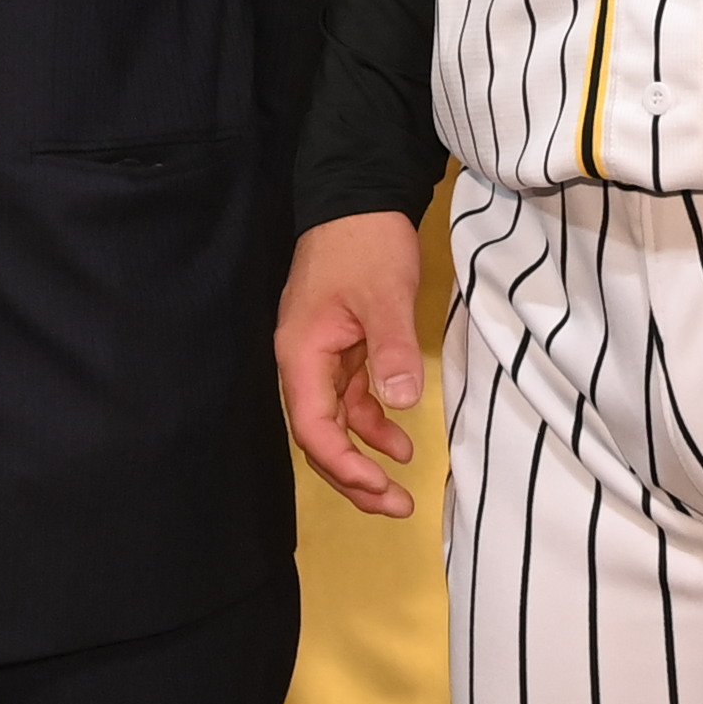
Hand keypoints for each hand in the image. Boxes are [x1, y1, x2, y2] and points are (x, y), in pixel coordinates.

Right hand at [275, 212, 428, 519]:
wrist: (359, 197)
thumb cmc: (364, 242)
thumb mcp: (384, 293)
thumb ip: (390, 348)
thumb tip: (400, 403)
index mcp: (302, 354)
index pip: (312, 427)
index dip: (342, 465)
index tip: (379, 488)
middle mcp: (303, 362)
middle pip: (319, 435)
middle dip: (353, 476)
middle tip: (395, 506)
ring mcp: (321, 355)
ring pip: (335, 422)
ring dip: (364, 455)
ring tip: (400, 485)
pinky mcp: (341, 346)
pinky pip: (350, 398)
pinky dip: (372, 421)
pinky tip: (399, 438)